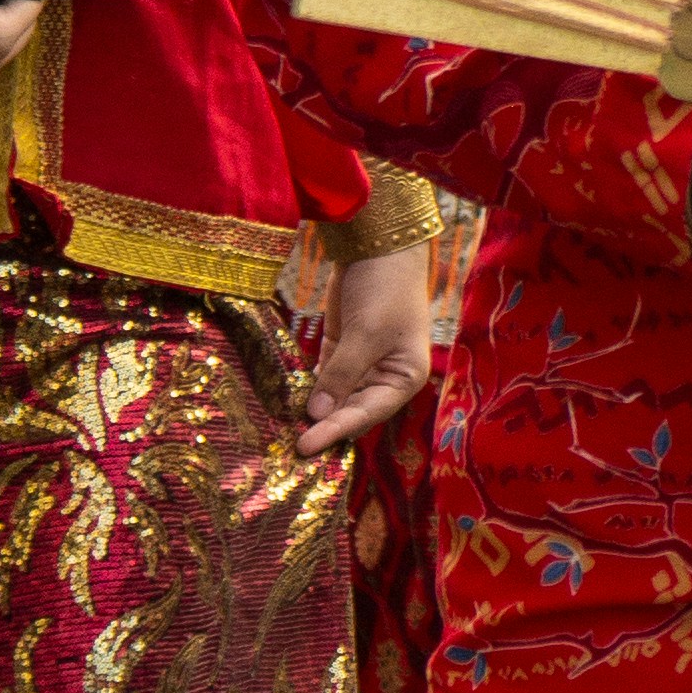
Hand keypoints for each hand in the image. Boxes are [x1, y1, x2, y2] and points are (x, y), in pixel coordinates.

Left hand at [299, 241, 432, 458]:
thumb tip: (316, 414)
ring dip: (315, 412)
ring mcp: (363, 363)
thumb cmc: (384, 289)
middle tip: (291, 448)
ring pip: (337, 398)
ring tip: (287, 432)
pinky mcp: (342, 348)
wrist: (378, 244)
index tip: (306, 447)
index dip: (336, 431)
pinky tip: (289, 403)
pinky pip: (325, 378)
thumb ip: (341, 375)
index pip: (366, 413)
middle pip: (352, 411)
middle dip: (325, 426)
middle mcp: (386, 376)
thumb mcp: (365, 334)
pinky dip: (309, 390)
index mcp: (404, 378)